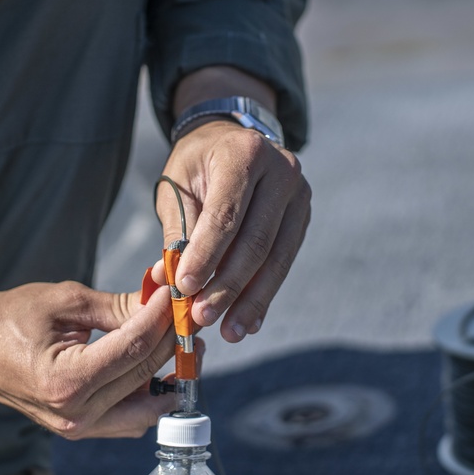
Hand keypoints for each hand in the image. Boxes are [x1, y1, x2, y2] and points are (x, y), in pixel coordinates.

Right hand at [0, 258, 177, 438]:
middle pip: (147, 373)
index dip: (163, 316)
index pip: (136, 347)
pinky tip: (153, 363)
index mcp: (66, 381)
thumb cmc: (10, 317)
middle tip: (186, 312)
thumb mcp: (66, 301)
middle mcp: (75, 414)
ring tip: (174, 338)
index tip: (177, 292)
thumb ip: (119, 305)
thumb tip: (164, 298)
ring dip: (168, 372)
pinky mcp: (81, 430)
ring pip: (148, 407)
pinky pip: (130, 419)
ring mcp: (78, 429)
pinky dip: (148, 394)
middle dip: (173, 339)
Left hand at [155, 119, 310, 342]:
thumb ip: (178, 233)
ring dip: (250, 301)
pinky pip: (283, 262)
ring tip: (229, 333)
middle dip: (227, 287)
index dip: (205, 256)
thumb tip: (169, 281)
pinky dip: (264, 294)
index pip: (225, 216)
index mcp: (244, 154)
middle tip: (202, 319)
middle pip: (255, 242)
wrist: (231, 141)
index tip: (184, 290)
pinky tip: (248, 322)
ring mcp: (299, 194)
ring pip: (275, 259)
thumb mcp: (178, 188)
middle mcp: (282, 171)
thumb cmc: (197, 166)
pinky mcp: (304, 216)